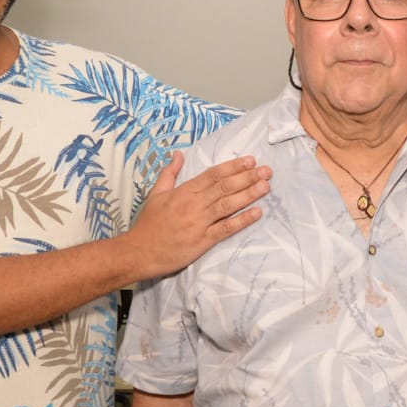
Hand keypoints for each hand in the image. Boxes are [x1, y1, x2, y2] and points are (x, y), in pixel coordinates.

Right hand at [128, 153, 270, 278]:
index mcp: (183, 191)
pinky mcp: (202, 241)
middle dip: (247, 177)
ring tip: (266, 186)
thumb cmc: (148, 224)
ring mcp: (199, 223)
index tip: (250, 160)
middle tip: (267, 171)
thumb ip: (169, 173)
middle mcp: (193, 204)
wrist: (139, 252)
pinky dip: (242, 220)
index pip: (212, 175)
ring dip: (248, 194)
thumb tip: (178, 155)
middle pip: (224, 187)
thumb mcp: (156, 194)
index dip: (233, 167)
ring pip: (227, 204)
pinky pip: (226, 228)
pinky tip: (257, 213)